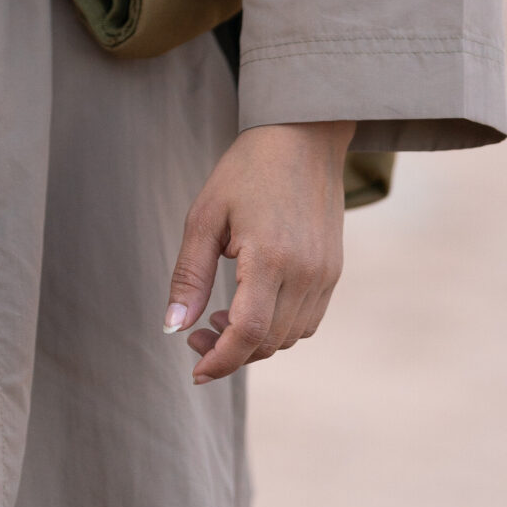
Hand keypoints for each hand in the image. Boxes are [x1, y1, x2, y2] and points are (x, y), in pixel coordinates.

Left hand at [164, 119, 355, 383]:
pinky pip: (307, 320)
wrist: (303, 136)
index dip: (220, 361)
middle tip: (197, 335)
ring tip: (221, 319)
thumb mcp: (205, 216)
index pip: (248, 333)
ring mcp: (325, 275)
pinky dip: (278, 327)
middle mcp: (306, 273)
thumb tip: (173, 327)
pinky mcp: (333, 271)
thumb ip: (189, 276)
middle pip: (268, 343)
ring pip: (290, 338)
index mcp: (271, 258)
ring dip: (254, 342)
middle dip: (230, 353)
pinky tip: (253, 306)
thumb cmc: (247, 169)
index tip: (195, 371)